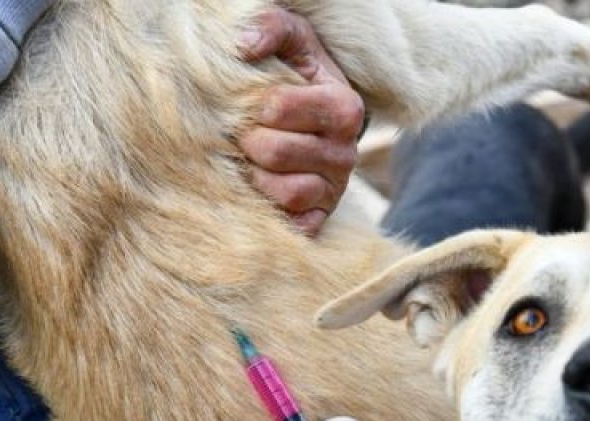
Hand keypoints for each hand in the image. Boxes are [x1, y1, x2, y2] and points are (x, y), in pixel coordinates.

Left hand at [238, 8, 364, 235]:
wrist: (316, 121)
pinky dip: (271, 209)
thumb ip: (271, 26)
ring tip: (251, 160)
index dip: (253, 106)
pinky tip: (261, 189)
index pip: (279, 108)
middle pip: (276, 151)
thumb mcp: (294, 42)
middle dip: (249, 141)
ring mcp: (336, 189)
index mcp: (344, 107)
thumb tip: (242, 46)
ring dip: (256, 176)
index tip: (254, 105)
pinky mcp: (321, 217)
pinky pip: (294, 225)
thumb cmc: (298, 78)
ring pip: (287, 192)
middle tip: (244, 134)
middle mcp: (347, 153)